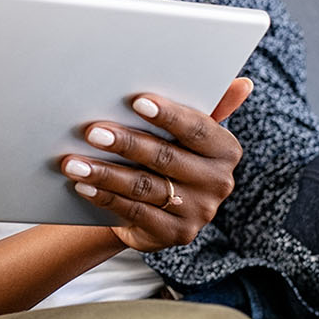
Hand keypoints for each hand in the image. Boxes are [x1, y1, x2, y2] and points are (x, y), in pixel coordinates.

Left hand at [60, 77, 250, 252]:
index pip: (197, 129)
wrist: (157, 205)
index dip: (168, 115)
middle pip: (166, 158)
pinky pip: (134, 212)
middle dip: (126, 143)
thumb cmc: (170, 153)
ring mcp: (198, 212)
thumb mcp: (187, 131)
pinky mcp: (176, 234)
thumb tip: (243, 84)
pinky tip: (82, 186)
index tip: (137, 101)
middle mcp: (218, 183)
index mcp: (225, 150)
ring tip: (74, 162)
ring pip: (144, 187)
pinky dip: (105, 197)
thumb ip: (210, 106)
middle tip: (92, 131)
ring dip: (105, 173)